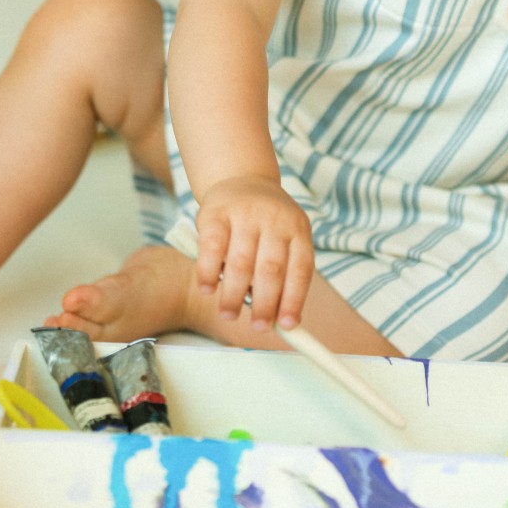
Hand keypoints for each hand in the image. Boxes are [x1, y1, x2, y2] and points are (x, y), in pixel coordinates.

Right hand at [193, 176, 314, 333]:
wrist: (242, 180)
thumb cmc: (265, 224)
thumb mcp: (284, 239)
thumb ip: (283, 275)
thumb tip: (279, 321)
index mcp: (298, 229)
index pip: (300, 269)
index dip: (293, 300)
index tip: (287, 326)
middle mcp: (275, 218)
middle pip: (271, 269)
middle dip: (264, 304)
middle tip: (258, 326)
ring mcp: (246, 213)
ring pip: (240, 262)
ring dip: (233, 294)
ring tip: (229, 313)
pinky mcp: (216, 212)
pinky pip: (212, 248)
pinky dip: (208, 273)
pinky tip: (208, 289)